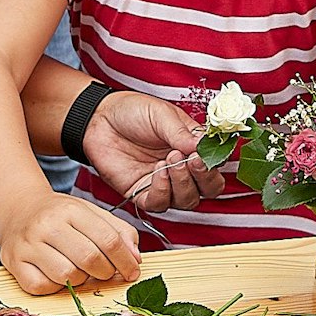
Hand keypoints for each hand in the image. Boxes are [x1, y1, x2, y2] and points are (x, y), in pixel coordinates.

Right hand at [0, 190, 141, 295]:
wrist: (18, 209)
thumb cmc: (59, 215)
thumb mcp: (90, 213)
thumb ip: (118, 232)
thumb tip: (135, 259)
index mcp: (71, 210)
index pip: (109, 239)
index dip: (125, 261)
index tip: (132, 271)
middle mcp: (47, 225)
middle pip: (89, 259)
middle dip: (105, 272)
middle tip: (105, 272)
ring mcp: (28, 245)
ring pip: (67, 276)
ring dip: (80, 280)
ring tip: (79, 270)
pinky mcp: (13, 263)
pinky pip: (41, 287)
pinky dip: (55, 287)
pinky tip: (57, 276)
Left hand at [85, 90, 224, 211]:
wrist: (99, 118)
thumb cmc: (132, 112)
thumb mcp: (161, 114)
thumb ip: (181, 132)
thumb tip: (202, 146)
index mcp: (192, 148)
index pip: (216, 167)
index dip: (214, 166)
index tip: (203, 155)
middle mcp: (182, 170)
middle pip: (208, 190)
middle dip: (204, 179)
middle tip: (191, 161)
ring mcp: (163, 184)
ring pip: (187, 200)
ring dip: (183, 183)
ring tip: (169, 160)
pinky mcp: (142, 194)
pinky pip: (160, 204)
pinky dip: (163, 191)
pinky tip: (158, 172)